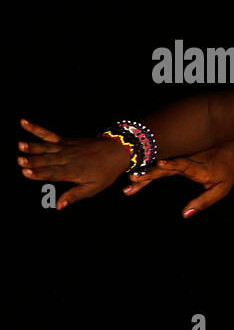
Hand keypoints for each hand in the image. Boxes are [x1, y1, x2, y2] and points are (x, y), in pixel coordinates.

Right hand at [16, 119, 132, 208]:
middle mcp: (67, 158)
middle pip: (47, 160)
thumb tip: (58, 206)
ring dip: (32, 146)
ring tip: (20, 145)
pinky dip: (35, 128)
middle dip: (32, 161)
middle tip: (20, 161)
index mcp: (73, 171)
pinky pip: (48, 134)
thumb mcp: (93, 188)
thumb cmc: (106, 172)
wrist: (117, 151)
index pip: (52, 173)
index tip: (26, 172)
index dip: (39, 173)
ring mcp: (65, 148)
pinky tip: (23, 122)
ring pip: (46, 147)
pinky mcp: (65, 141)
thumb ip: (74, 196)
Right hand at [126, 143, 233, 216]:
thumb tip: (185, 214)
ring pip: (158, 166)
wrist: (231, 145)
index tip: (160, 164)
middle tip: (132, 180)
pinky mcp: (176, 157)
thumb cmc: (227, 170)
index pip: (184, 165)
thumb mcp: (222, 188)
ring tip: (129, 185)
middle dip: (149, 173)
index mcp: (200, 168)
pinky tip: (133, 180)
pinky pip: (159, 165)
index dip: (172, 164)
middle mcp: (187, 161)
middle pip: (165, 167)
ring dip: (143, 174)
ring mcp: (180, 157)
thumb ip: (204, 201)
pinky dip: (147, 172)